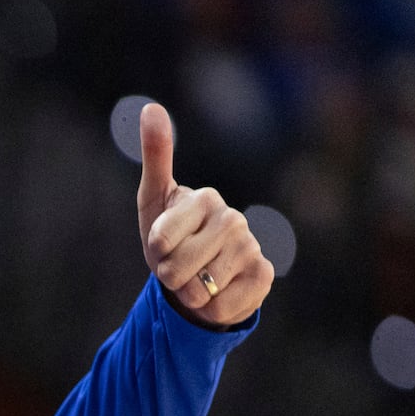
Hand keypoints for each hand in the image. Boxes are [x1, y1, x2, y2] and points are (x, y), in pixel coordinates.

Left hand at [136, 102, 272, 326]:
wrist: (201, 276)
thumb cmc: (172, 238)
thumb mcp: (154, 200)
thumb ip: (156, 156)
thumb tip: (150, 107)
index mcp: (205, 198)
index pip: (160, 241)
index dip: (155, 253)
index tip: (162, 246)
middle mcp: (234, 219)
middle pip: (176, 268)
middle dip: (169, 277)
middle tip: (179, 267)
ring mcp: (252, 247)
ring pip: (198, 290)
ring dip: (189, 294)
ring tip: (197, 279)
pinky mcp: (264, 277)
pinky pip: (220, 307)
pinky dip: (210, 308)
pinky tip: (218, 292)